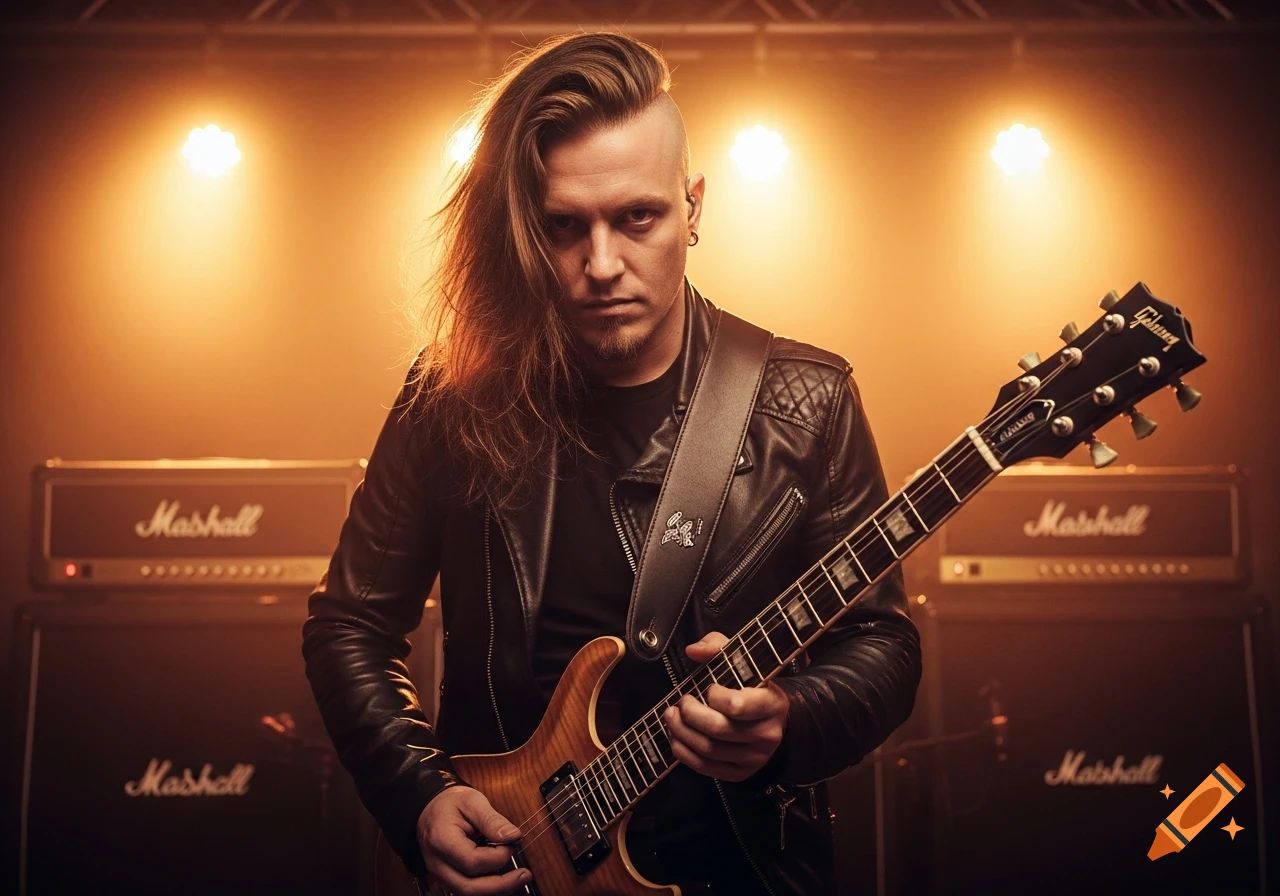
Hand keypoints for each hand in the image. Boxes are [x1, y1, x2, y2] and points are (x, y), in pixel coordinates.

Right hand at [416, 786, 532, 894]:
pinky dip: (487, 888)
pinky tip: (503, 880)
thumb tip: (514, 836)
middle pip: (468, 887)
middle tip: (525, 875)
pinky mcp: (447, 878)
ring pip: (467, 893)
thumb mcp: (472, 801)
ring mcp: (439, 874)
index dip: (496, 856)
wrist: (431, 808)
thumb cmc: (451, 804)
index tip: (511, 844)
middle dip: (500, 885)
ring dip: (495, 890)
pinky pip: (466, 889)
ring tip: (518, 879)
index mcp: (441, 841)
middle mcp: (437, 863)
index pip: (472, 861)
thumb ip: (492, 820)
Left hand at [662, 631, 788, 781]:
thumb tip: (693, 650)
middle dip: (690, 714)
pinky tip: (675, 737)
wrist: (774, 719)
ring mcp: (755, 758)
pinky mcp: (741, 773)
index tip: (709, 688)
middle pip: (718, 729)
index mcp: (773, 704)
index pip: (736, 706)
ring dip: (681, 732)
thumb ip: (717, 646)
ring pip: (709, 749)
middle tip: (680, 702)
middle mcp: (768, 735)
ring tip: (670, 716)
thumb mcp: (741, 660)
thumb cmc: (752, 686)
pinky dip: (684, 753)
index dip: (714, 697)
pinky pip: (706, 768)